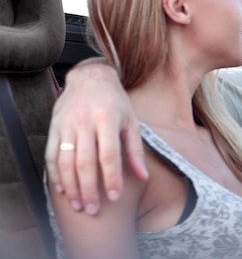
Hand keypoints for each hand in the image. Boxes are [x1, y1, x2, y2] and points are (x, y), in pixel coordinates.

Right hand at [45, 58, 146, 214]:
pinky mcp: (54, 127)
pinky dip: (56, 175)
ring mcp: (67, 124)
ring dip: (71, 187)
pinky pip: (52, 155)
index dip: (112, 178)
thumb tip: (143, 178)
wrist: (90, 77)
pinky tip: (63, 190)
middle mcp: (85, 121)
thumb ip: (135, 150)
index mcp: (108, 119)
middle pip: (85, 162)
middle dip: (89, 189)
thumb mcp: (131, 121)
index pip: (109, 155)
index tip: (115, 197)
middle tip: (93, 210)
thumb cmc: (115, 102)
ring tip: (78, 204)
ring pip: (66, 161)